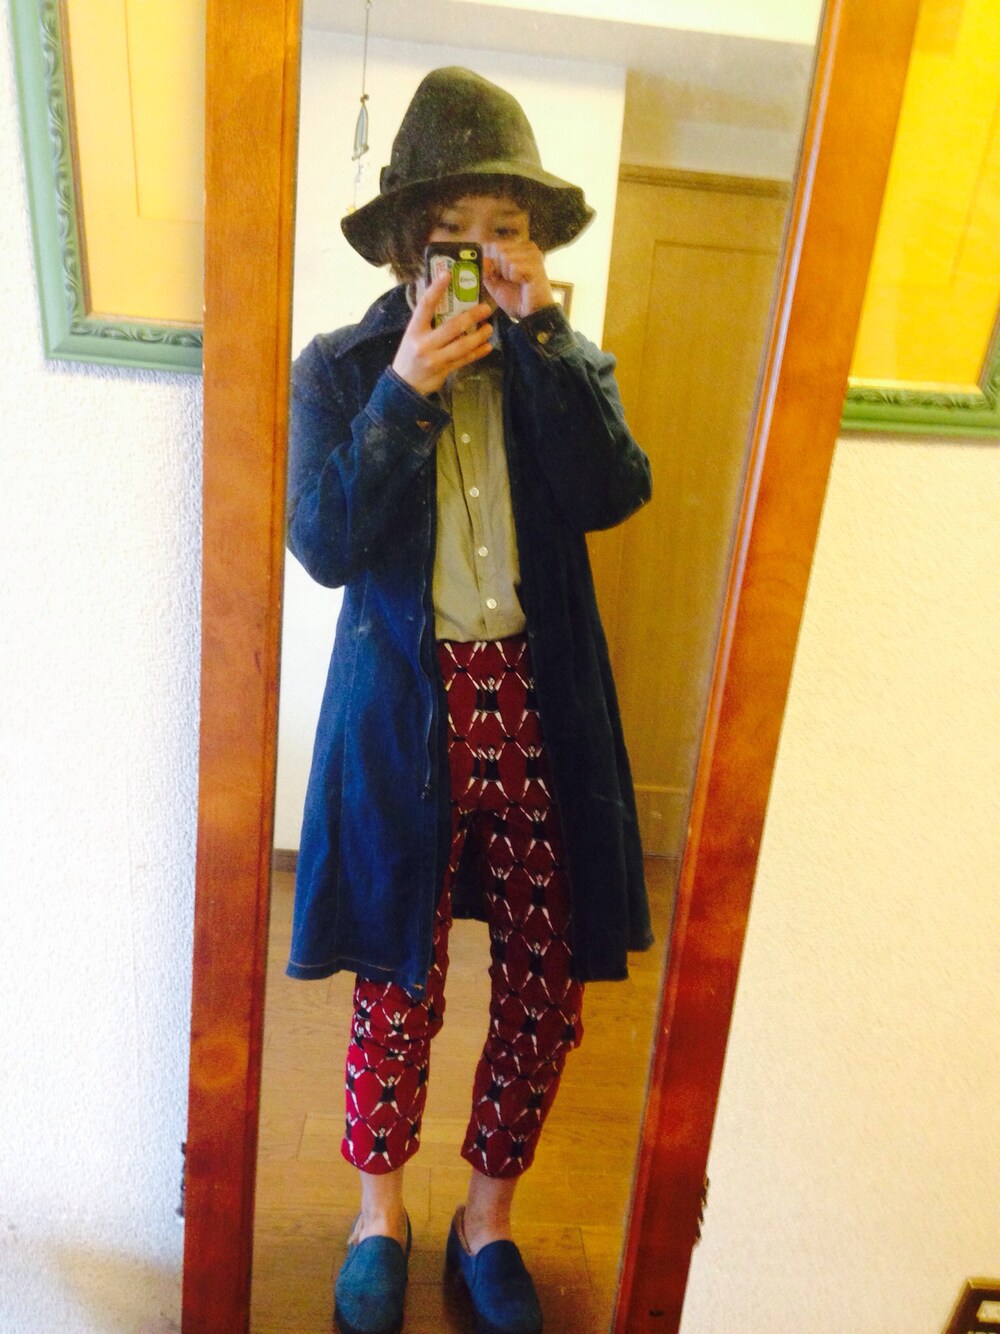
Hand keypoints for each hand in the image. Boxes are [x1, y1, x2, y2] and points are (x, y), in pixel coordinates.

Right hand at [391, 272, 492, 396]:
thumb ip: (426, 321)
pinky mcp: (444, 371)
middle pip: (451, 327)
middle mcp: (424, 344)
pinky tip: (487, 346)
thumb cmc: (410, 355)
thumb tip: (443, 298)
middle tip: (486, 308)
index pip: (425, 305)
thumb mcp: (412, 335)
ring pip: (461, 346)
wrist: (405, 385)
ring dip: (478, 336)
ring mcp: (435, 359)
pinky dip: (477, 353)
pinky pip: (464, 360)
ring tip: (489, 328)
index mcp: (414, 330)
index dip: (436, 288)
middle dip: (471, 316)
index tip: (448, 274)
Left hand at [483, 241, 554, 319]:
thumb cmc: (516, 298)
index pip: (492, 245)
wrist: (531, 314)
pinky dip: (514, 278)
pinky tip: (524, 283)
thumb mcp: (494, 283)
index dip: (489, 262)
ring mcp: (532, 254)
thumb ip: (485, 270)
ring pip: (505, 257)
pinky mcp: (536, 263)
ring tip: (518, 281)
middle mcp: (526, 246)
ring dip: (507, 274)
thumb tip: (482, 258)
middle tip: (510, 279)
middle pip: (497, 248)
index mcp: (516, 247)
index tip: (499, 275)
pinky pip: (514, 267)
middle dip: (497, 268)